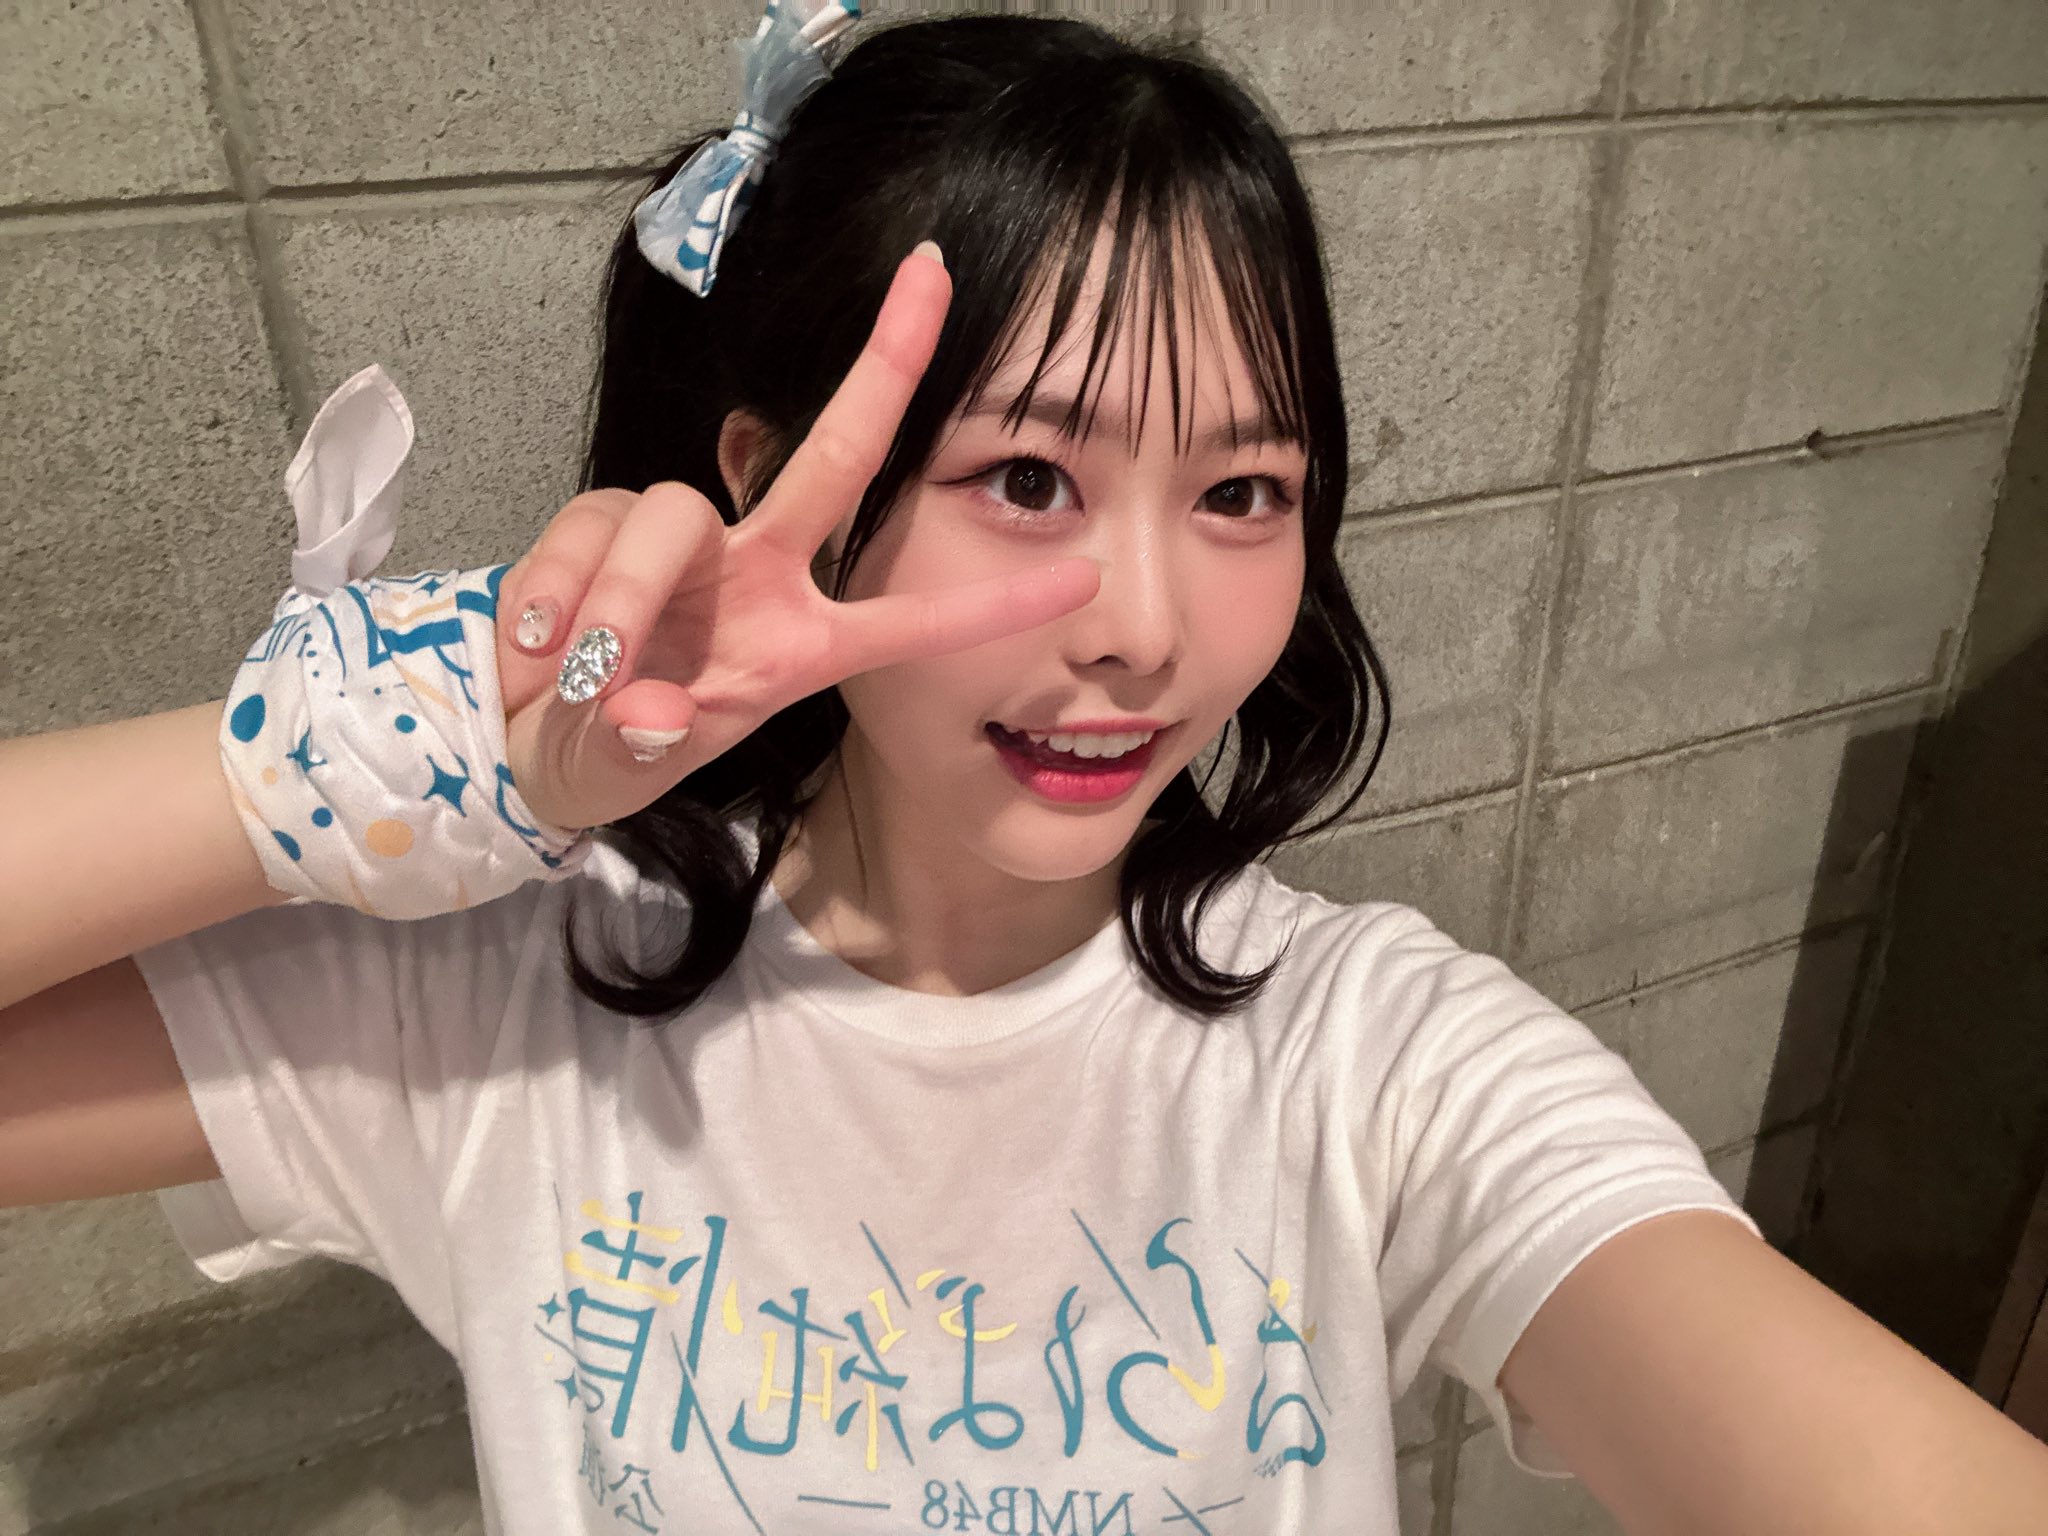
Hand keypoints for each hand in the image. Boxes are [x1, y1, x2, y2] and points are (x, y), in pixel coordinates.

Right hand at [493, 243, 1101, 832]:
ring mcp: (686, 547)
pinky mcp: (602, 523)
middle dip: (887, 365)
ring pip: (670, 515)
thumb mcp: (628, 768)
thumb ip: (636, 749)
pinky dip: (555, 594)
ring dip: (623, 602)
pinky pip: (588, 529)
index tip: (1086, 578)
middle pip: (835, 456)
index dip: (994, 602)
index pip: (911, 620)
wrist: (517, 743)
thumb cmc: (609, 753)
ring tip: (580, 680)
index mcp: (800, 647)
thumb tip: (642, 717)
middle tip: (934, 274)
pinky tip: (533, 654)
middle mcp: (759, 576)